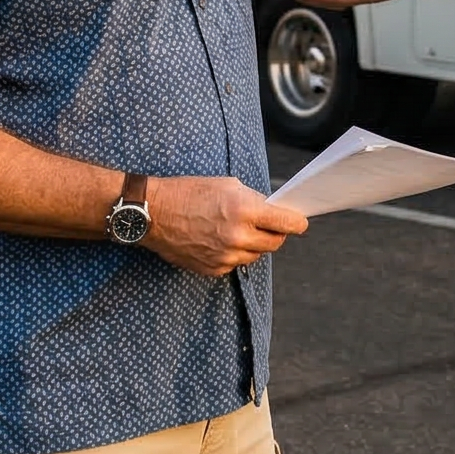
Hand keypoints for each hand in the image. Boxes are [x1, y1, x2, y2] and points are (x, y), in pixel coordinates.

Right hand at [139, 176, 308, 277]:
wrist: (154, 214)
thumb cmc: (189, 192)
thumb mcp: (227, 185)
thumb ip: (254, 200)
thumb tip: (273, 213)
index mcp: (244, 209)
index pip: (286, 223)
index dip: (297, 223)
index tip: (300, 222)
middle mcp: (238, 235)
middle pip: (275, 243)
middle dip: (275, 233)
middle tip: (267, 224)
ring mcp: (226, 255)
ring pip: (256, 255)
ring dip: (254, 244)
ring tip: (235, 229)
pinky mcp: (214, 269)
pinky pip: (236, 263)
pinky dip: (234, 253)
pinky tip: (219, 240)